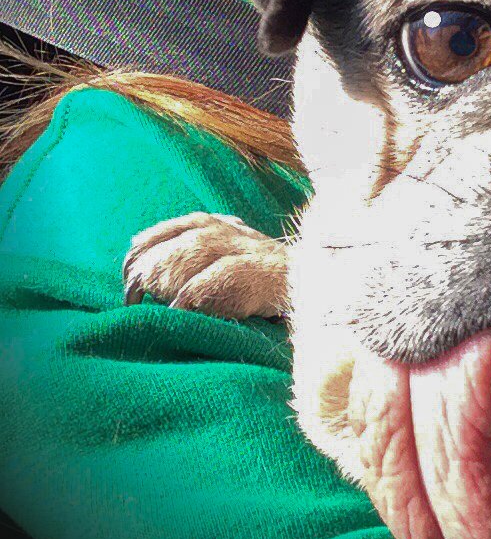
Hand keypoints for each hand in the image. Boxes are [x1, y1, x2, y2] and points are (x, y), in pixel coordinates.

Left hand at [123, 212, 289, 318]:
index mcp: (219, 226)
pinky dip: (193, 295)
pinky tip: (177, 312)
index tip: (127, 274)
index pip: (169, 230)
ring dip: (166, 275)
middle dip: (149, 265)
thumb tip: (147, 273)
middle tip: (132, 294)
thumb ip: (198, 256)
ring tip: (148, 299)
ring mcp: (245, 249)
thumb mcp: (232, 256)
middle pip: (176, 240)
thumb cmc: (265, 278)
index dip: (142, 251)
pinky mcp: (257, 271)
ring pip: (193, 252)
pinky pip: (217, 279)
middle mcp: (229, 232)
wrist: (315, 283)